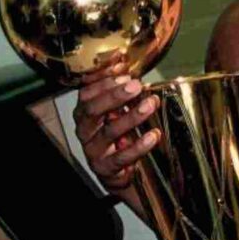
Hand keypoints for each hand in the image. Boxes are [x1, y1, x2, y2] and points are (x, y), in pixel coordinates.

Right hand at [72, 63, 159, 192]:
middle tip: (136, 85)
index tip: (124, 73)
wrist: (118, 172)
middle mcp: (85, 130)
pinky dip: (139, 146)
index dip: (104, 82)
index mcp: (85, 113)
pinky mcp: (106, 168)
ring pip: (109, 131)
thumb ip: (121, 92)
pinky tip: (153, 135)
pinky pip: (122, 157)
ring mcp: (94, 150)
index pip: (86, 93)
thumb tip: (127, 68)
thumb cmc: (118, 136)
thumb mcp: (117, 112)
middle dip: (114, 95)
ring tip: (150, 104)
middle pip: (92, 110)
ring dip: (132, 116)